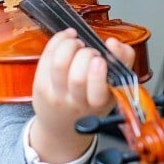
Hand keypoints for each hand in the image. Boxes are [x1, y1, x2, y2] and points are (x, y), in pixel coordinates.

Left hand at [30, 32, 134, 163]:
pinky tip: (67, 37)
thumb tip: (114, 44)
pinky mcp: (40, 85)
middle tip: (91, 52)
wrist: (60, 126)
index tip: (100, 60)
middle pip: (78, 77)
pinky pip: (46, 57)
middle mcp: (76, 102)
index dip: (98, 74)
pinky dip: (58, 41)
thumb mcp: (113, 90)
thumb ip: (122, 63)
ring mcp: (56, 94)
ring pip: (59, 64)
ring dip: (69, 45)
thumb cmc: (89, 105)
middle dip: (86, 55)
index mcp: (99, 104)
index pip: (98, 93)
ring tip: (77, 43)